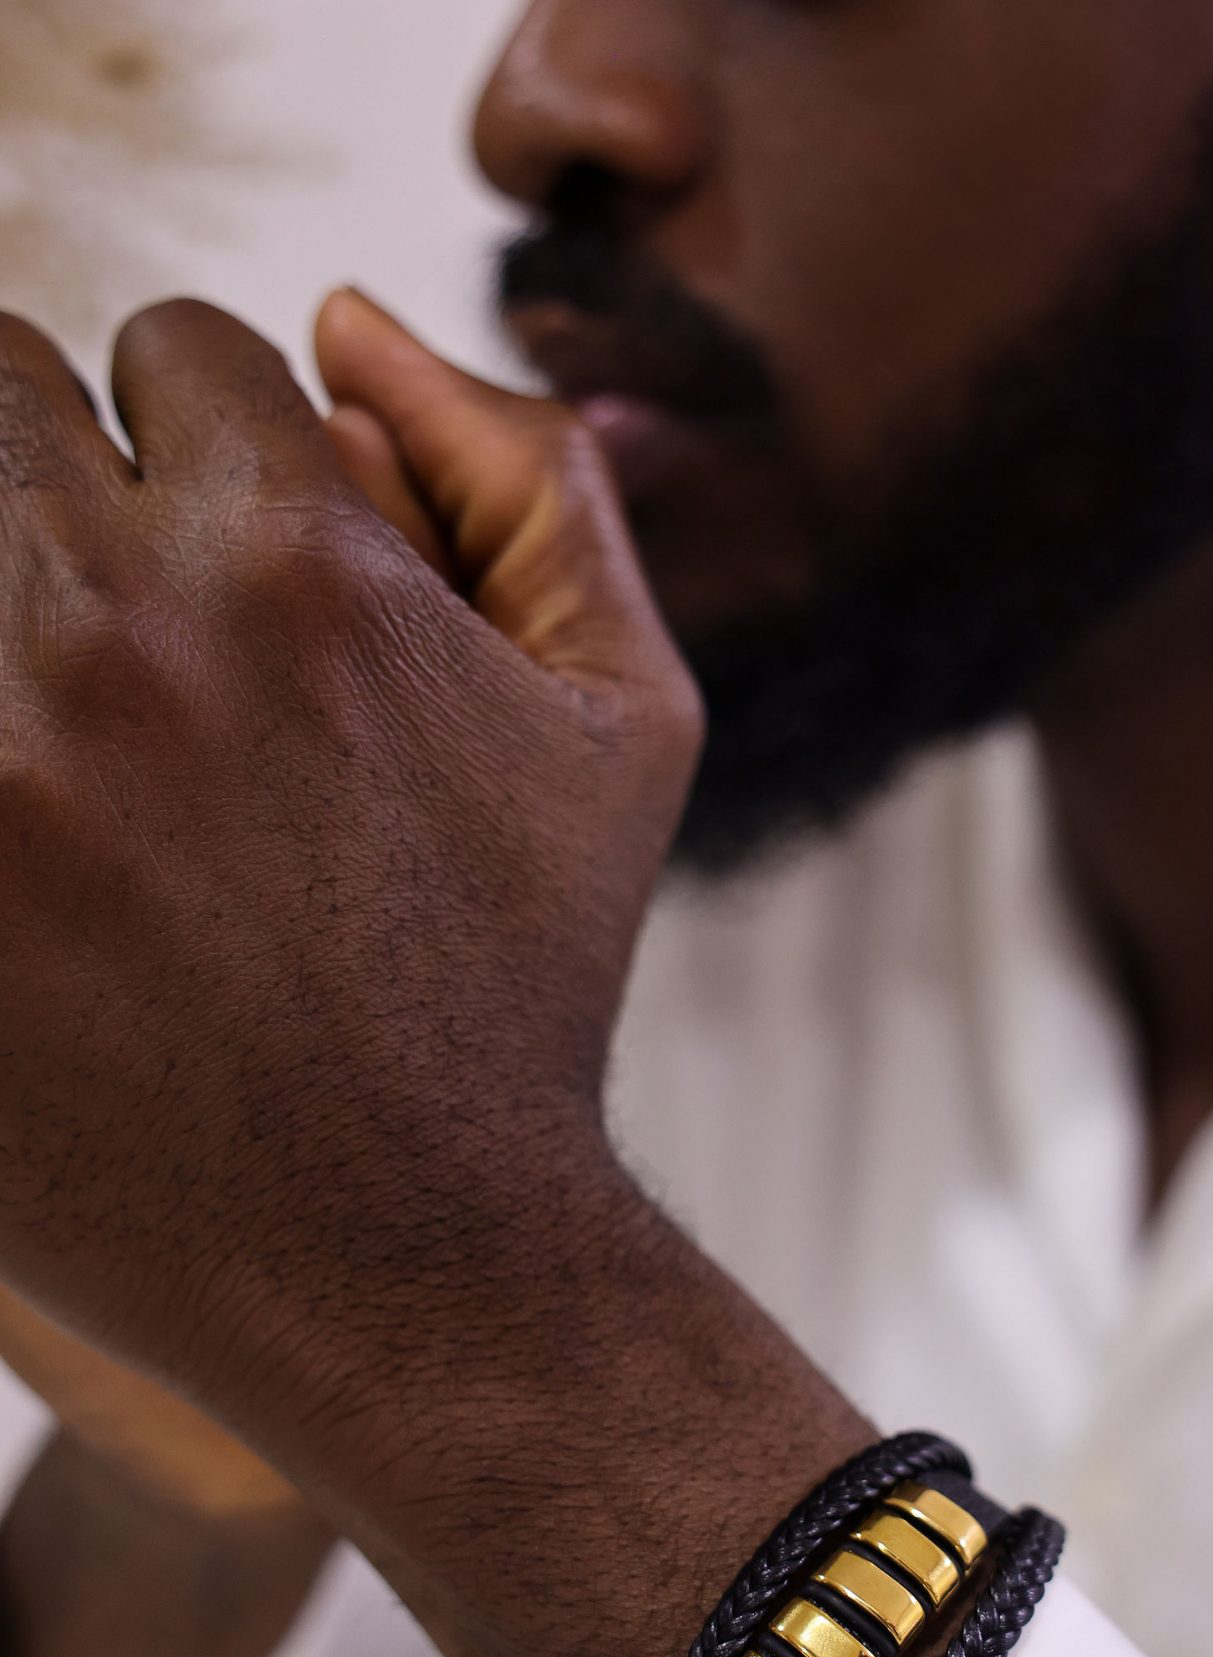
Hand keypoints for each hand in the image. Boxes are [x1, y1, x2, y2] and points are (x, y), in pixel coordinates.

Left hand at [0, 299, 700, 1483]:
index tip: (235, 585)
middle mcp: (125, 629)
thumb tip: (353, 316)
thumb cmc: (525, 988)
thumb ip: (535, 484)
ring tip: (71, 731)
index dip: (211, 461)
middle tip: (120, 645)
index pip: (177, 351)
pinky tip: (42, 828)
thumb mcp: (624, 725)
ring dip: (2, 593)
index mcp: (308, 564)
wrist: (411, 1258)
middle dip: (65, 492)